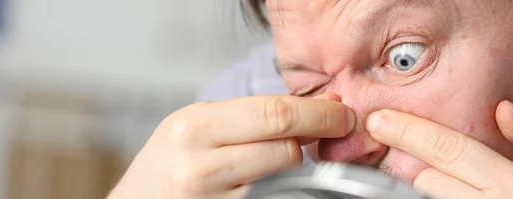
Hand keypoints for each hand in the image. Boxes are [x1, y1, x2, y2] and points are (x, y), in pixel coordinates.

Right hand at [107, 93, 354, 198]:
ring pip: (284, 177)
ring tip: (282, 156)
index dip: (318, 112)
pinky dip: (281, 185)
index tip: (342, 111)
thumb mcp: (198, 125)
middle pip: (285, 148)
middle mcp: (200, 167)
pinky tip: (271, 178)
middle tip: (337, 127)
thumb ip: (251, 115)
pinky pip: (273, 196)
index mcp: (194, 128)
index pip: (273, 114)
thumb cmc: (170, 161)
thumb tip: (319, 105)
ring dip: (294, 164)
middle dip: (316, 135)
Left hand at [365, 101, 512, 198]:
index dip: (409, 131)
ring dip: (427, 191)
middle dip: (424, 167)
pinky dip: (426, 198)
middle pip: (427, 179)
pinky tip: (445, 193)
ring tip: (453, 188)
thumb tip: (505, 111)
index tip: (379, 120)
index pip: (450, 150)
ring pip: (421, 197)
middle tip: (420, 160)